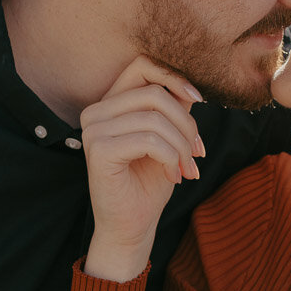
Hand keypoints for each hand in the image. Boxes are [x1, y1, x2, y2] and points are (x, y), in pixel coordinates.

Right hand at [80, 57, 203, 280]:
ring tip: (187, 168)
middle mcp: (96, 111)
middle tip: (197, 152)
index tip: (198, 100)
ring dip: (182, 146)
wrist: (133, 224)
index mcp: (111, 102)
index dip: (174, 77)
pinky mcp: (98, 149)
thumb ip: (174, 107)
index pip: (143, 65)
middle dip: (186, 124)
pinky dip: (171, 158)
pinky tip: (173, 175)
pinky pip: (149, 140)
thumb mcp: (169, 136)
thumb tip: (191, 84)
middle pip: (155, 93)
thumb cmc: (150, 181)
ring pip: (155, 119)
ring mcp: (93, 129)